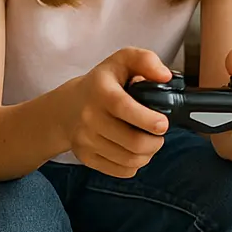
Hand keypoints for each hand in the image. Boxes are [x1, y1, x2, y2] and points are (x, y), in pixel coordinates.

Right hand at [62, 47, 172, 177]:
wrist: (67, 108)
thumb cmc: (101, 84)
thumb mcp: (121, 61)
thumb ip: (145, 60)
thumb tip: (165, 77)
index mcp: (100, 91)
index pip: (123, 108)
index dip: (147, 119)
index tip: (163, 124)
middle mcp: (89, 117)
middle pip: (132, 142)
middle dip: (155, 142)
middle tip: (159, 134)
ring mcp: (86, 140)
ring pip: (129, 159)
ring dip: (148, 154)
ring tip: (150, 142)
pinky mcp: (86, 157)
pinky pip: (120, 171)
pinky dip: (134, 165)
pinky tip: (135, 152)